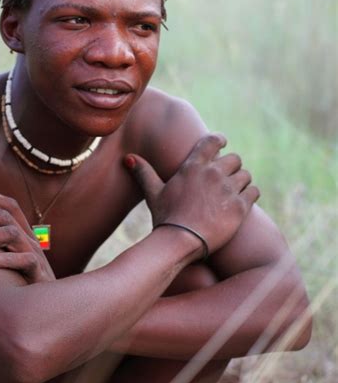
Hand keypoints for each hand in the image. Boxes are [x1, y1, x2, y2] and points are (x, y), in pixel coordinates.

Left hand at [0, 183, 55, 283]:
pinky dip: (6, 259)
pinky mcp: (39, 275)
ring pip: (12, 235)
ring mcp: (35, 256)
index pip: (9, 206)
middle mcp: (30, 240)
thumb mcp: (9, 259)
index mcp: (23, 234)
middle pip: (4, 217)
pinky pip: (25, 262)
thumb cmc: (22, 283)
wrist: (51, 307)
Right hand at [125, 134, 259, 254]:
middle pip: (234, 159)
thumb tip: (128, 158)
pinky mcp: (240, 206)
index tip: (222, 143)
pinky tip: (243, 202)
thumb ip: (143, 173)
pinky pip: (254, 191)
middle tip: (227, 177)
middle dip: (232, 167)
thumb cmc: (165, 217)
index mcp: (193, 166)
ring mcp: (228, 189)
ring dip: (241, 182)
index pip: (212, 141)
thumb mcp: (153, 193)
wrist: (180, 242)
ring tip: (234, 192)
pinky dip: (250, 195)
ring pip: (245, 175)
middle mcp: (213, 173)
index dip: (219, 140)